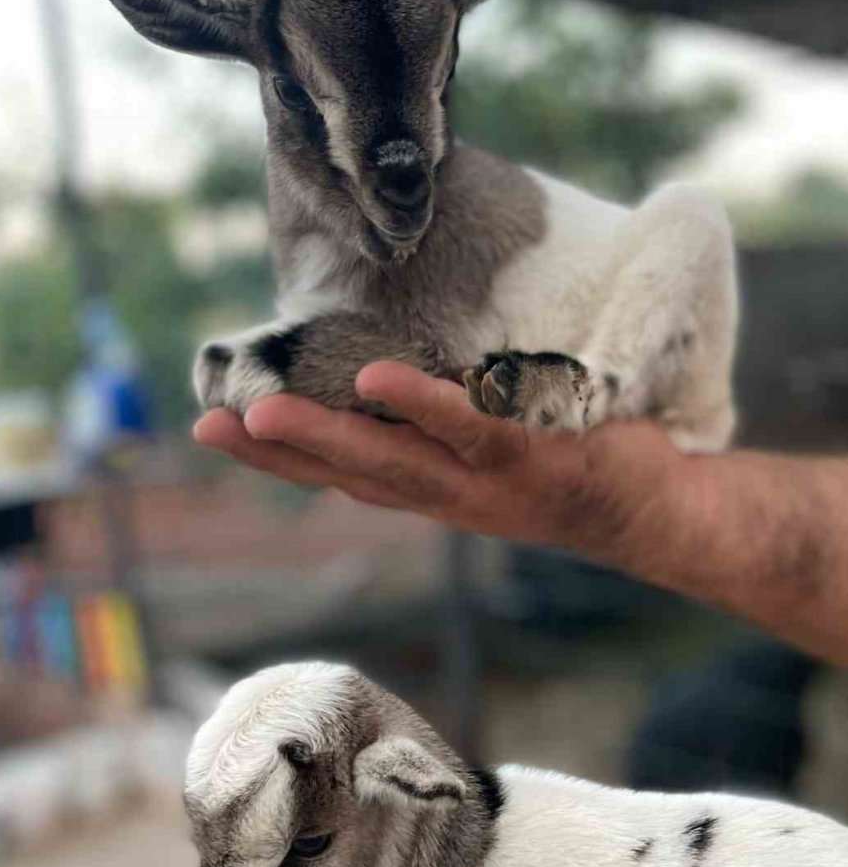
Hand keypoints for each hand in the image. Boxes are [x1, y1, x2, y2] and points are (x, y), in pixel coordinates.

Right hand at [193, 362, 681, 562]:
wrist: (659, 513)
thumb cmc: (570, 459)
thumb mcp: (494, 442)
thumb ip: (444, 417)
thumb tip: (392, 353)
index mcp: (430, 489)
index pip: (340, 476)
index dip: (276, 460)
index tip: (215, 430)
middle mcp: (445, 499)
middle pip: (349, 478)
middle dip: (277, 456)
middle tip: (208, 428)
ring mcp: (486, 489)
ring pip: (394, 466)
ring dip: (327, 441)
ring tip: (266, 411)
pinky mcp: (533, 464)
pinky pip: (472, 434)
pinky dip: (425, 409)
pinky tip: (379, 379)